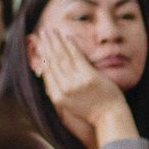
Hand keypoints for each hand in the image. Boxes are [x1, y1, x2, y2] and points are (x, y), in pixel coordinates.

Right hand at [29, 28, 135, 148]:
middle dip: (46, 45)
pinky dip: (70, 45)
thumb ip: (59, 92)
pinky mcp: (88, 77)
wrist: (109, 118)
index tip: (39, 45)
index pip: (46, 73)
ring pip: (61, 57)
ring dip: (55, 42)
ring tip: (50, 31)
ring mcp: (76, 83)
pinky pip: (77, 57)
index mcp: (57, 97)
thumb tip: (48, 76)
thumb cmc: (91, 112)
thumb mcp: (69, 106)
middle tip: (42, 32)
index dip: (42, 57)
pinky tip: (66, 36)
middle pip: (52, 62)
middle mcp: (64, 90)